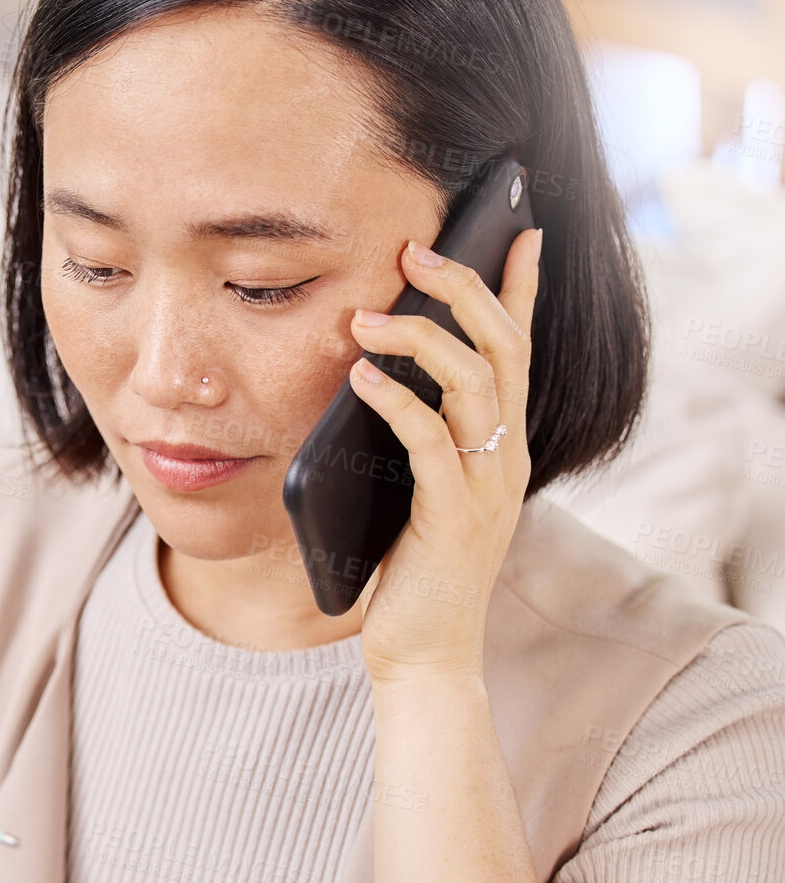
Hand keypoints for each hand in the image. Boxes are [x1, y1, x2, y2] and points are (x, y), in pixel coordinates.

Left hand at [346, 230, 543, 685]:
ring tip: (366, 318)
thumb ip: (414, 437)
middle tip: (416, 253)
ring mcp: (486, 485)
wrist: (423, 652)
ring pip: (473, 383)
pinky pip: (428, 442)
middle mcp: (506, 456)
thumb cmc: (410, 569)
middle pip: (502, 348)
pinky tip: (361, 378)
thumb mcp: (417, 488)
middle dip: (464, 290)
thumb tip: (371, 372)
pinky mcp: (453, 515)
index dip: (521, 288)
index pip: (520, 348)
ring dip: (420, 340)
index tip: (522, 230)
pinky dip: (395, 402)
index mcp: (502, 444)